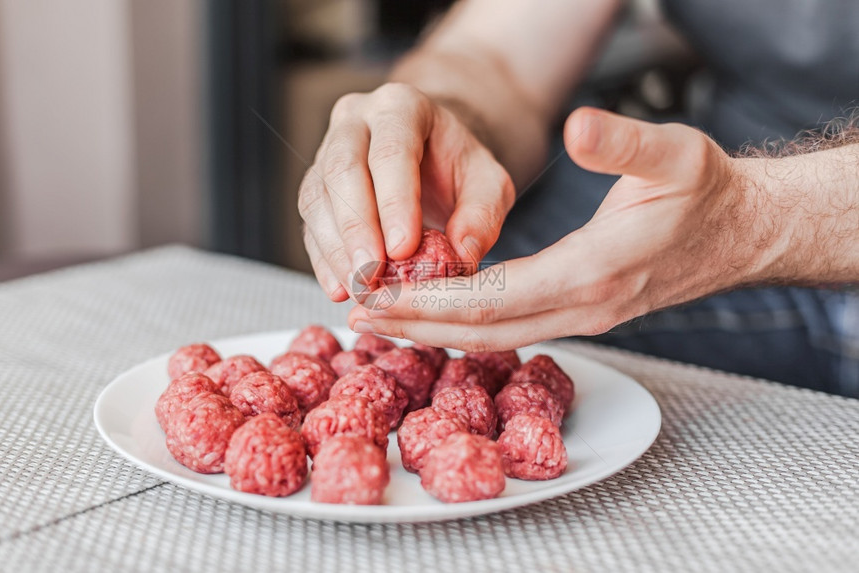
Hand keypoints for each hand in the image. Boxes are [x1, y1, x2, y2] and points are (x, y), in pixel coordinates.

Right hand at [298, 83, 514, 301]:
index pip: (391, 150)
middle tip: (372, 273)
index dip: (394, 201)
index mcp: (401, 106)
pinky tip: (341, 288)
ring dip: (336, 249)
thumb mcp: (489, 183)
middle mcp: (355, 121)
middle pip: (342, 170)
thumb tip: (462, 255)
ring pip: (316, 197)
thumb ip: (483, 215)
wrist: (433, 156)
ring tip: (359, 287)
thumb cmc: (459, 166)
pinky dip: (323, 259)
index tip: (402, 248)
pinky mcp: (315, 186)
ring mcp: (327, 151)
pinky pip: (309, 222)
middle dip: (356, 228)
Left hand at [347, 107, 773, 350]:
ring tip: (383, 318)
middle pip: (483, 330)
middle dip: (416, 325)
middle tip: (358, 317)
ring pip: (495, 335)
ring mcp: (584, 316)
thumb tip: (576, 128)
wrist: (742, 234)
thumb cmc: (708, 192)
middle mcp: (583, 306)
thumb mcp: (676, 154)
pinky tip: (437, 312)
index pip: (494, 297)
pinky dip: (468, 324)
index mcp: (594, 271)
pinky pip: (514, 327)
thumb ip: (624, 144)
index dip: (431, 299)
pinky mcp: (584, 312)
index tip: (380, 295)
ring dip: (436, 329)